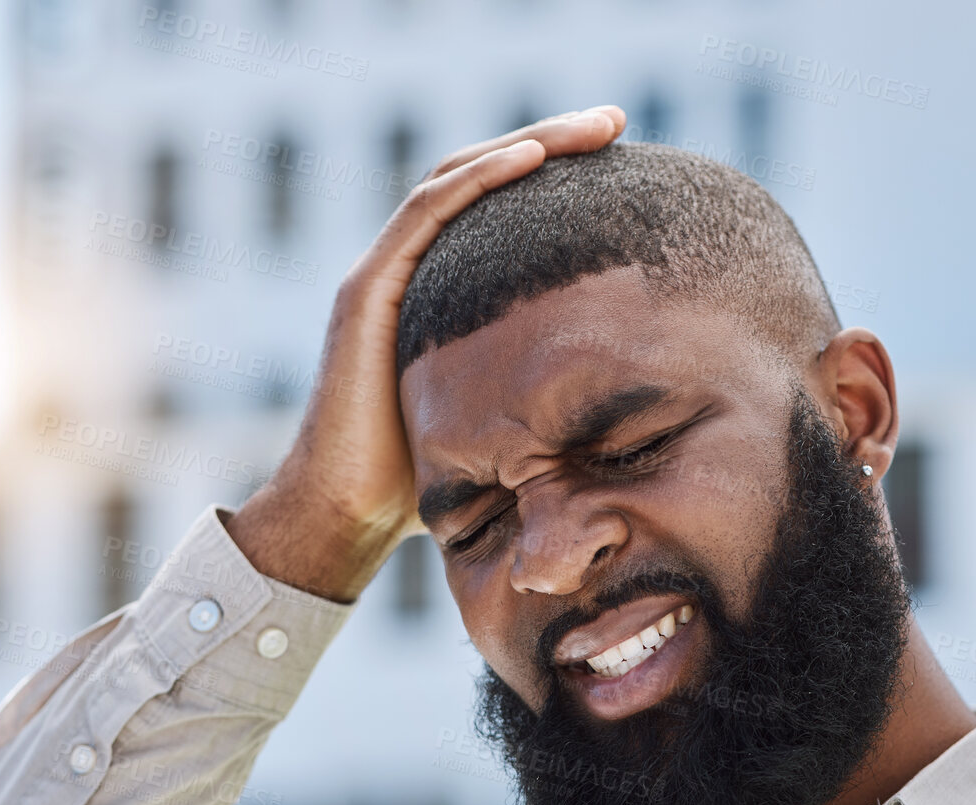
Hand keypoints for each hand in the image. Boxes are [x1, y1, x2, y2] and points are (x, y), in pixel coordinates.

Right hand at [227, 105, 627, 600]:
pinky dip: (479, 179)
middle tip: (615, 121)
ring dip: (526, 143)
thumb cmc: (422, 478)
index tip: (617, 157)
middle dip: (550, 140)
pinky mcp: (367, 291)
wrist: (349, 513)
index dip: (550, 172)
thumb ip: (539, 389)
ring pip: (456, 177)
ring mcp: (382, 274)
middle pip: (480, 175)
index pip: (495, 208)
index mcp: (435, 289)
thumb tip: (627, 404)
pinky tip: (532, 158)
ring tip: (591, 127)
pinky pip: (426, 214)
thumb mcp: (498, 415)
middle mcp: (405, 268)